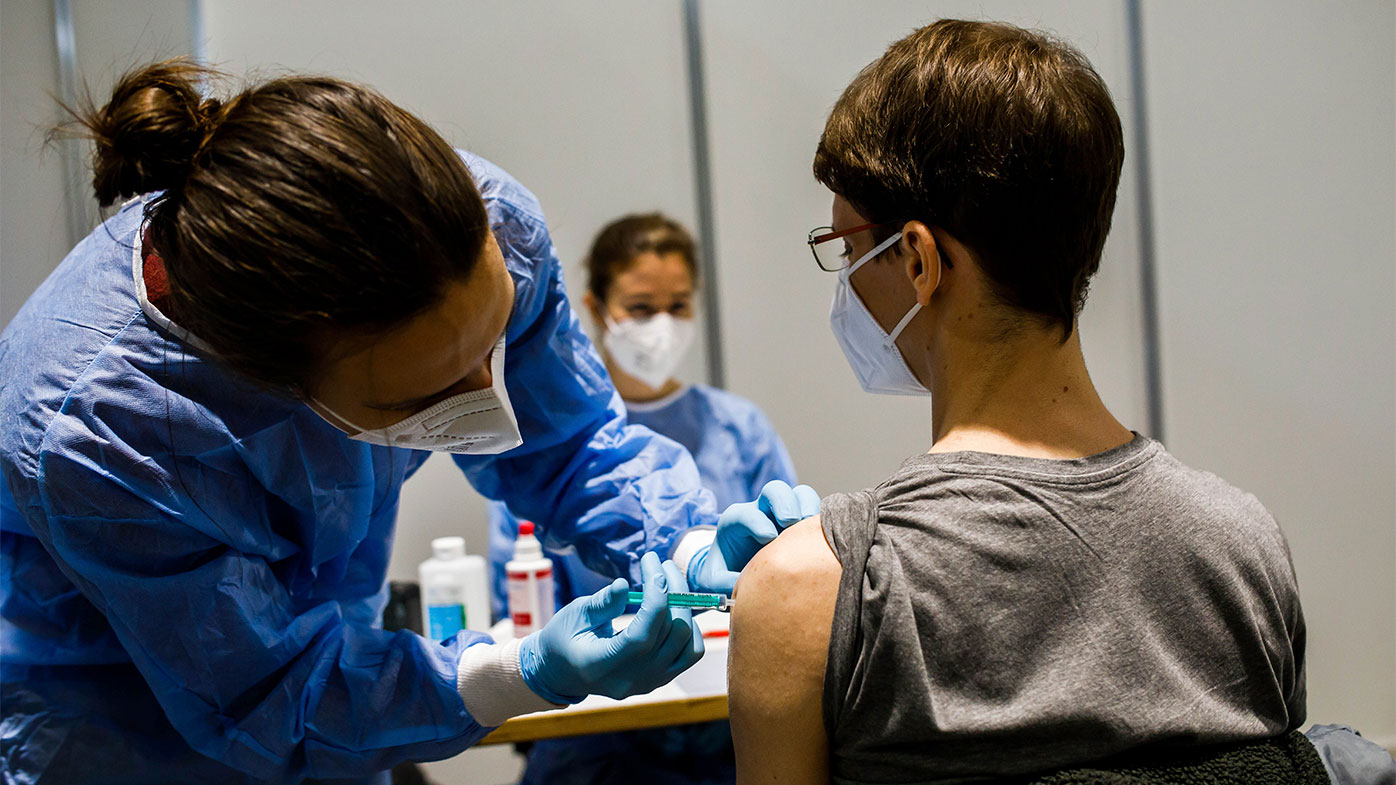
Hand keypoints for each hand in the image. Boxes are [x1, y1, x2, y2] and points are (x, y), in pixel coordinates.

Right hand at [519, 552, 702, 702]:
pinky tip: (675, 608)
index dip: (655, 597)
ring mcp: (648, 683)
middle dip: (672, 591)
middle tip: (662, 564)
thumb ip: (602, 603)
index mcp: (601, 666)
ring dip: (684, 608)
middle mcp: (630, 680)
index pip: (642, 635)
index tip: (654, 563)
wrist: (560, 672)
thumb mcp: (574, 615)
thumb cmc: (563, 638)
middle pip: (670, 635)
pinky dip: (690, 628)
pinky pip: (690, 654)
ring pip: (686, 643)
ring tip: (669, 583)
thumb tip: (625, 585)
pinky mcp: (659, 679)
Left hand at [690, 480, 820, 594]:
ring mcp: (785, 515)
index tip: (767, 538)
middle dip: (784, 503)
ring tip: (810, 529)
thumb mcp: (714, 581)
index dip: (757, 522)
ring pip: (801, 496)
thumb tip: (744, 587)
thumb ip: (724, 583)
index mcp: (736, 521)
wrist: (738, 572)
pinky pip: (818, 513)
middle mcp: (762, 511)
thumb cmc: (724, 573)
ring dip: (808, 508)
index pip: (746, 513)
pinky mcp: (803, 524)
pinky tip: (825, 539)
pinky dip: (824, 522)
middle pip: (775, 490)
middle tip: (790, 522)